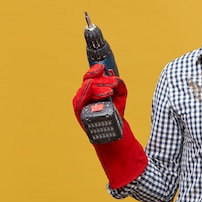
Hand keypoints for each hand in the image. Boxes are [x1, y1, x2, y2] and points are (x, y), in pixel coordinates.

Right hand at [72, 63, 146, 188]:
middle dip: (101, 80)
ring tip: (110, 91)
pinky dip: (91, 95)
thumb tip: (115, 77)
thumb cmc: (116, 114)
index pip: (88, 78)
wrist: (117, 134)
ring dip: (98, 87)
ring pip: (84, 91)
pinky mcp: (81, 115)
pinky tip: (103, 95)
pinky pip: (81, 102)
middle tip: (113, 84)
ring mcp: (81, 108)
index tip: (103, 67)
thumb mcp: (120, 96)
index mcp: (90, 92)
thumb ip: (118, 85)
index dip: (94, 70)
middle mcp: (83, 99)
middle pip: (87, 82)